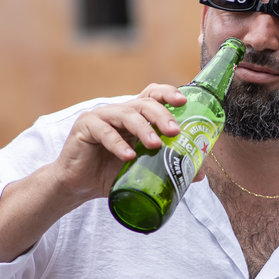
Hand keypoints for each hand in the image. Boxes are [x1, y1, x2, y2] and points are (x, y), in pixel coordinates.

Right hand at [51, 84, 187, 201]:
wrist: (79, 185)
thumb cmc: (111, 173)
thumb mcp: (143, 169)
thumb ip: (167, 167)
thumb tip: (199, 174)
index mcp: (135, 117)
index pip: (152, 96)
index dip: (167, 93)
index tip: (183, 101)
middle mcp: (120, 112)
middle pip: (144, 103)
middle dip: (161, 115)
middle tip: (174, 131)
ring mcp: (101, 117)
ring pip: (126, 114)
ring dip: (142, 129)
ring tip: (154, 145)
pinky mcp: (85, 127)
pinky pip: (104, 131)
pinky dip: (117, 144)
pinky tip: (127, 156)